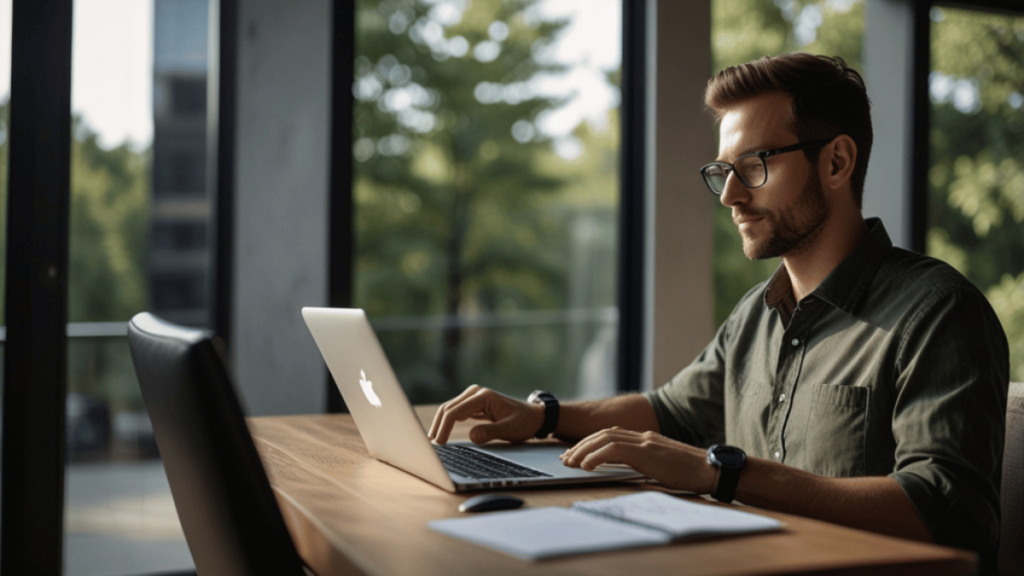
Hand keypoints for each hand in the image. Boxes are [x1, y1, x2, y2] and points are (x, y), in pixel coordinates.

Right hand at [428, 385, 543, 444]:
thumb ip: (491, 432)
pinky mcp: (472, 405)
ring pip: (449, 410)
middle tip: (431, 446)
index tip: (440, 444)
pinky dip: (446, 424)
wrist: (533, 416)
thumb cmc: (523, 422)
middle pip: (447, 408)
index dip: (444, 428)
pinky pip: (455, 413)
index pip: (455, 411)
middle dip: (438, 427)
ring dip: (440, 425)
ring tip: (432, 442)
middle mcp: (475, 393)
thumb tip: (472, 436)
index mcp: (483, 396)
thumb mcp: (510, 429)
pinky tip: (442, 435)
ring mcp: (472, 398)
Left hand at [560, 427, 717, 492]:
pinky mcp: (646, 450)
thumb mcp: (660, 466)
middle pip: (603, 434)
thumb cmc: (689, 473)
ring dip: (584, 450)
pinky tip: (586, 466)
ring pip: (605, 438)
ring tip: (571, 462)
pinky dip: (597, 456)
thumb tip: (624, 471)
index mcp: (645, 438)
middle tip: (566, 458)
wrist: (709, 469)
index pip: (610, 435)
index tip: (576, 455)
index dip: (590, 443)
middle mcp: (642, 435)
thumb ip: (642, 463)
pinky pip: (614, 449)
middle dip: (581, 445)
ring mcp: (644, 441)